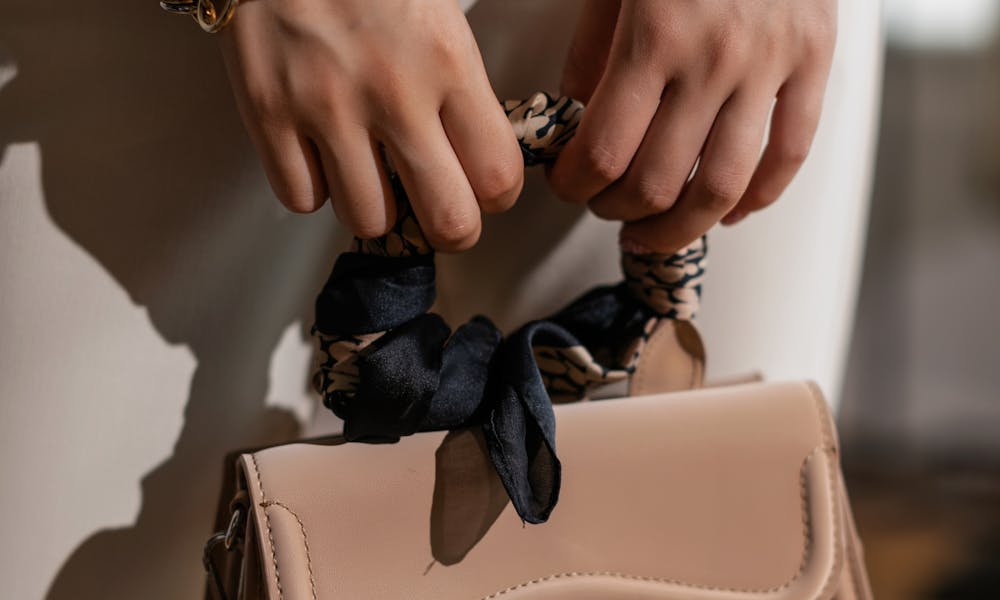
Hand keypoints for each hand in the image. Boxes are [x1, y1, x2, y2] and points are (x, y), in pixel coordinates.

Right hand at [218, 0, 523, 250]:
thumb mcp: (441, 14)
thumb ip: (463, 86)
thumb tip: (479, 154)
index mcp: (447, 61)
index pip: (499, 177)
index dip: (496, 196)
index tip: (484, 188)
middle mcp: (392, 91)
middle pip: (447, 221)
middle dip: (450, 226)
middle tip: (439, 209)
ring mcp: (326, 106)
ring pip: (369, 219)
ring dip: (375, 204)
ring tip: (371, 169)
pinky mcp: (268, 112)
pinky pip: (301, 198)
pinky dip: (313, 186)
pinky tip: (321, 153)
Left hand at [548, 0, 836, 253]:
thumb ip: (592, 49)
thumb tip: (576, 116)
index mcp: (655, 34)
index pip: (605, 151)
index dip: (577, 186)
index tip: (568, 188)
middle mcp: (715, 58)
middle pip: (659, 181)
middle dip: (619, 210)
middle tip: (604, 209)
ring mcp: (770, 64)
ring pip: (724, 186)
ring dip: (680, 227)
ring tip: (653, 234)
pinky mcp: (814, 60)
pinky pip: (791, 154)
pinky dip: (758, 198)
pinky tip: (728, 213)